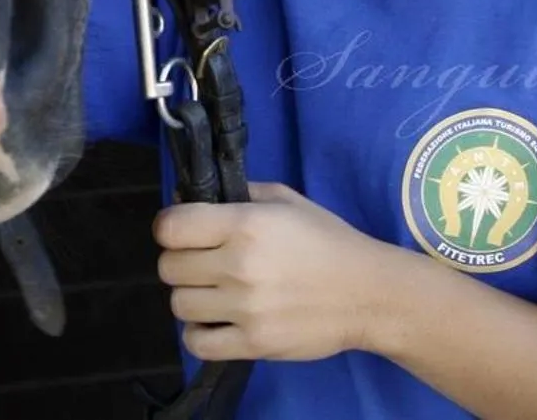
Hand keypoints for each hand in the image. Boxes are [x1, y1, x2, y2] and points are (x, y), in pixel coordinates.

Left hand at [154, 181, 398, 363]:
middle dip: (181, 261)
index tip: (182, 231)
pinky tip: (217, 320)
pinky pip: (196, 342)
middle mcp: (239, 265)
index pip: (171, 227)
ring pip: (179, 304)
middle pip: (169, 267)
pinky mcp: (252, 343)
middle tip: (205, 262)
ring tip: (215, 291)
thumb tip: (195, 199)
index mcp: (247, 224)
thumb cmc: (328, 241)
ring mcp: (244, 308)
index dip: (169, 227)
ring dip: (192, 296)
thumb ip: (243, 194)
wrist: (367, 292)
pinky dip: (199, 332)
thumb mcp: (289, 201)